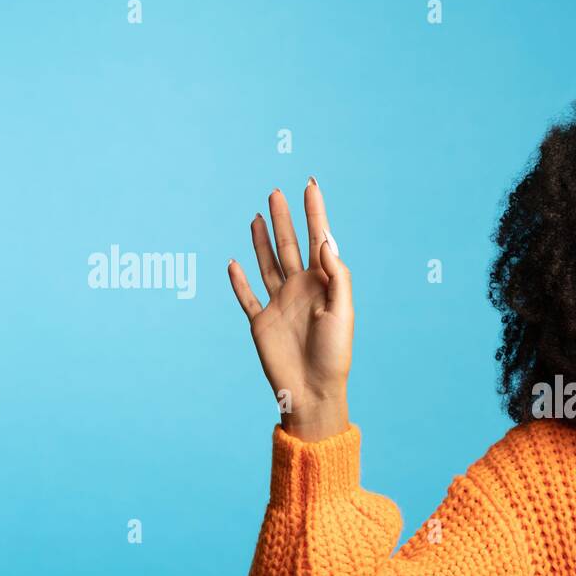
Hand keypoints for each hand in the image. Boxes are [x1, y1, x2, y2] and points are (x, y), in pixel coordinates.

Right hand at [227, 178, 352, 441]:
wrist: (313, 391)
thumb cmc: (334, 354)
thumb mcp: (342, 312)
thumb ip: (336, 275)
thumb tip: (325, 239)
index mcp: (323, 285)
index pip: (319, 239)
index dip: (315, 212)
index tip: (311, 184)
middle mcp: (300, 290)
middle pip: (289, 245)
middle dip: (285, 219)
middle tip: (277, 192)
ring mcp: (279, 305)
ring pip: (268, 264)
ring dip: (262, 240)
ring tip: (258, 214)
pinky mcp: (260, 322)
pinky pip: (247, 296)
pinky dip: (238, 280)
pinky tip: (232, 262)